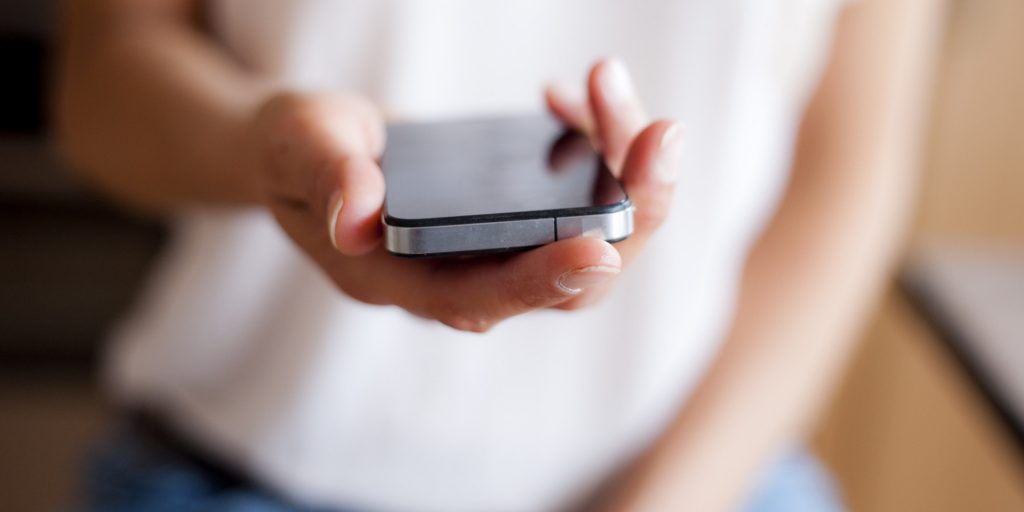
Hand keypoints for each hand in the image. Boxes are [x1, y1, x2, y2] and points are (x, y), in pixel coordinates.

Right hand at [250, 58, 682, 331]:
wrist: (313, 150)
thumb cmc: (300, 154)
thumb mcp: (301, 148)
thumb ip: (329, 177)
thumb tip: (358, 218)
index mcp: (404, 279)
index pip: (483, 297)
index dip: (543, 278)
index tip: (599, 247)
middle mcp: (462, 275)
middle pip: (569, 278)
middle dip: (627, 211)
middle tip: (660, 135)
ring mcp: (495, 248)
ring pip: (590, 233)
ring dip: (624, 169)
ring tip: (611, 87)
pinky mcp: (516, 217)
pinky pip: (579, 197)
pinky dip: (594, 145)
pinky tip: (571, 98)